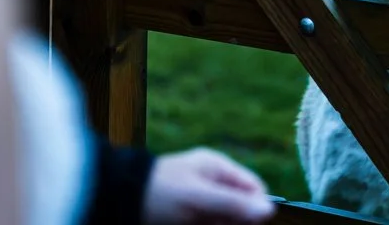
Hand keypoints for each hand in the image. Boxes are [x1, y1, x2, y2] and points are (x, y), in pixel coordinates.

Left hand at [142, 148, 276, 224]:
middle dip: (235, 221)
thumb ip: (233, 204)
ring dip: (221, 224)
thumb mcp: (198, 198)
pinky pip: (211, 222)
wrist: (118, 200)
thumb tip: (270, 211)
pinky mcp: (190, 217)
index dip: (257, 207)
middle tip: (212, 221)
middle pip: (241, 209)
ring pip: (224, 220)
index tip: (248, 223)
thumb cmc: (160, 193)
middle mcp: (212, 183)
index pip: (253, 188)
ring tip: (197, 221)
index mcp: (217, 168)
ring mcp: (200, 202)